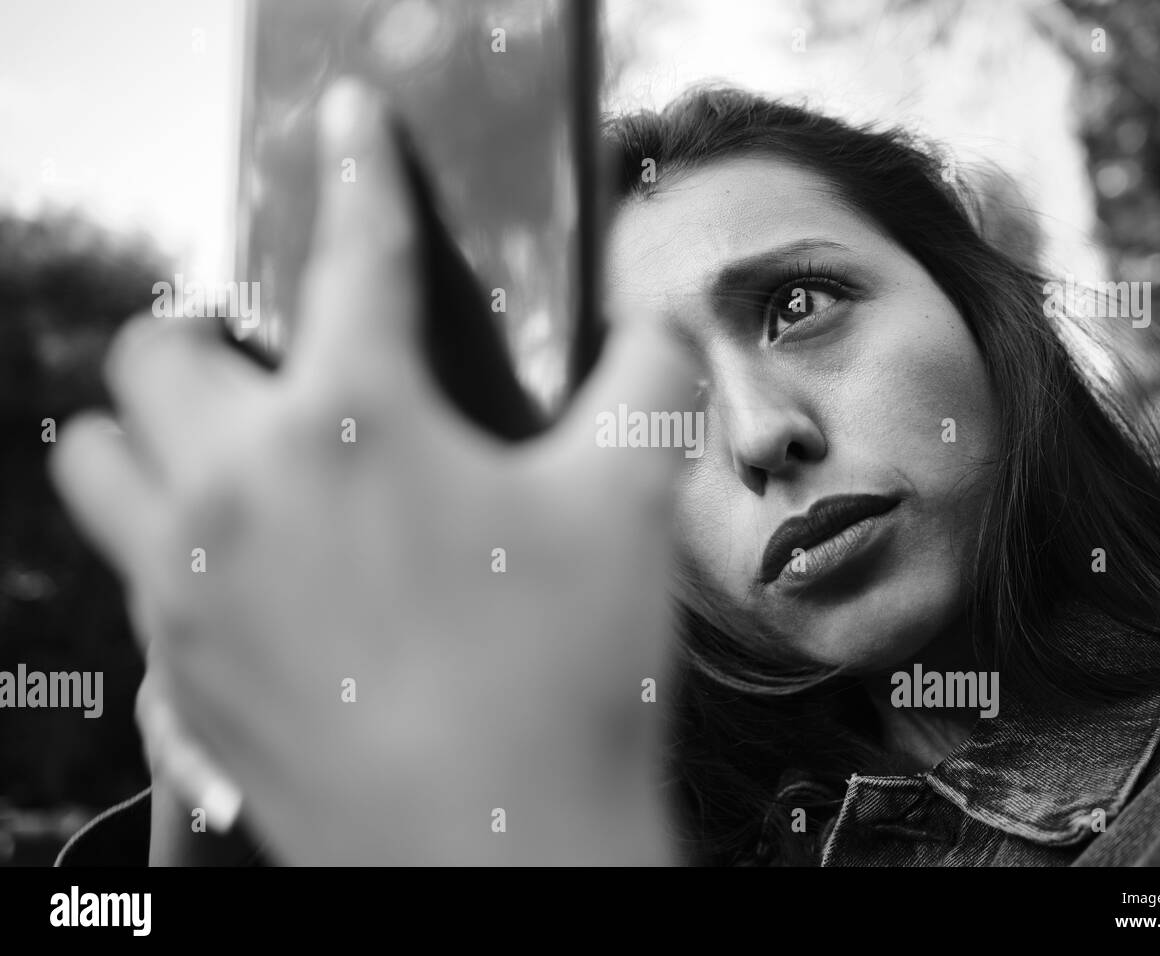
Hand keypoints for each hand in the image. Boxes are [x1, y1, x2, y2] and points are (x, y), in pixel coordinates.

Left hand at [50, 78, 697, 864]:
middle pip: (157, 352)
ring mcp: (190, 584)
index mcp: (355, 425)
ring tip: (237, 457)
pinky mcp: (179, 668)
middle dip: (218, 334)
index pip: (356, 251)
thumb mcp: (633, 508)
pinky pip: (129, 569)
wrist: (504, 859)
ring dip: (155, 433)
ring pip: (97, 459)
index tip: (346, 118)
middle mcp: (241, 489)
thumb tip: (661, 318)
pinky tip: (255, 568)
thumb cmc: (566, 681)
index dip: (360, 166)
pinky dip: (172, 537)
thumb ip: (650, 380)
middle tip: (289, 368)